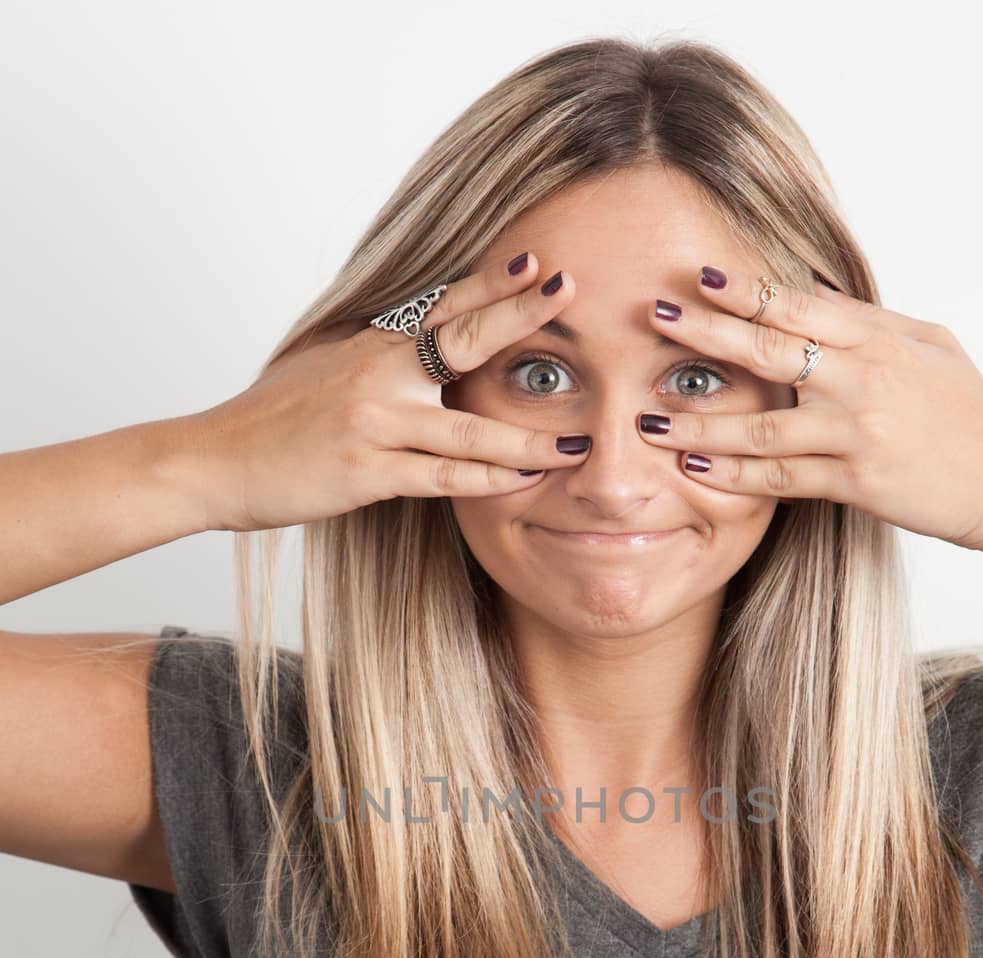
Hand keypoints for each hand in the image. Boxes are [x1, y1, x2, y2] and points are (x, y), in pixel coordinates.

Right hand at [190, 254, 586, 533]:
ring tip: (578, 444)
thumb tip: (416, 341)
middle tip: (570, 294)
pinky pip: (442, 477)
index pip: (443, 305)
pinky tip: (523, 480)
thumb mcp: (321, 367)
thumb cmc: (270, 422)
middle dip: (520, 318)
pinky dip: (487, 480)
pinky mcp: (367, 471)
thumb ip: (373, 355)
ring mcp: (374, 423)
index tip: (536, 262)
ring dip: (528, 439)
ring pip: (468, 429)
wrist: (215, 461)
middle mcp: (377, 374)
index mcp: (370, 345)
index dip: (491, 282)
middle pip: (463, 339)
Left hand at [635, 266, 982, 551]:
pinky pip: (780, 478)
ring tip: (649, 420)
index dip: (745, 290)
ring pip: (761, 427)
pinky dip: (734, 475)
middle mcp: (861, 380)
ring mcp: (854, 433)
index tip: (699, 277)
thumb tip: (812, 292)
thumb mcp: (927, 345)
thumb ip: (867, 321)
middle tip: (654, 317)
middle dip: (704, 333)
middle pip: (768, 351)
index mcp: (876, 339)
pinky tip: (694, 469)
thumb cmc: (966, 411)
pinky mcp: (853, 482)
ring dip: (699, 424)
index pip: (798, 305)